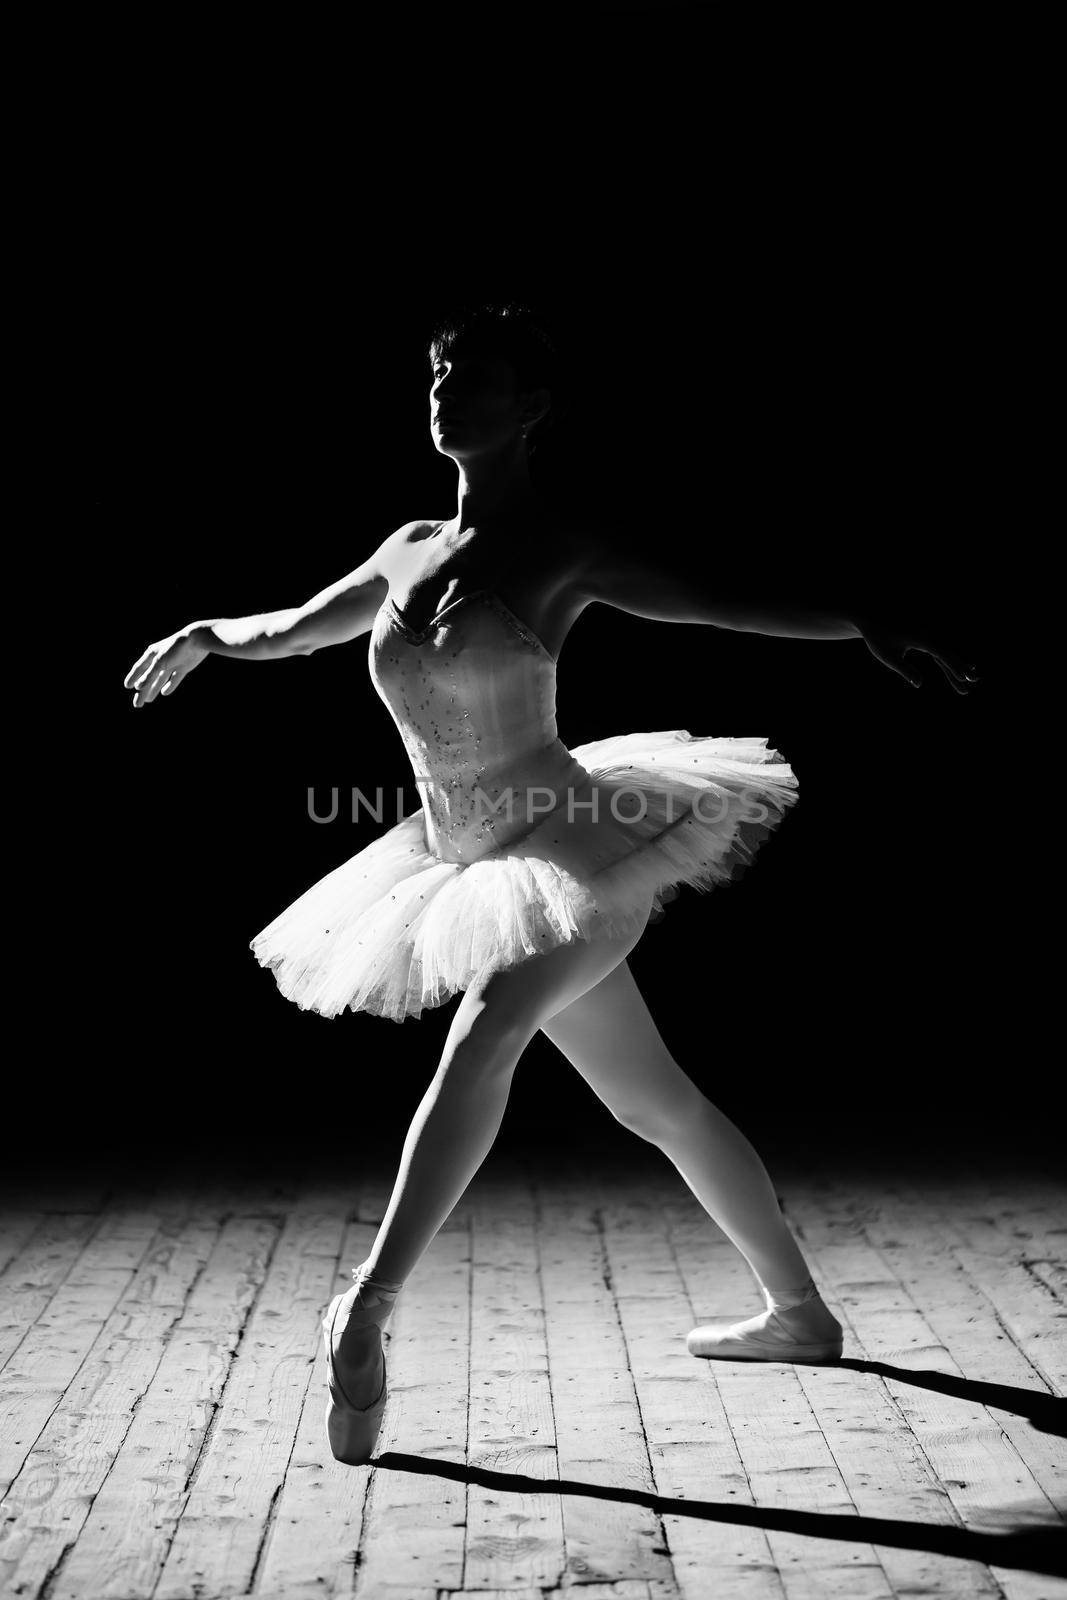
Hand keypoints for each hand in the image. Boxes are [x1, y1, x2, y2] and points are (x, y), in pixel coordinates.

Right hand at [124, 626, 208, 706]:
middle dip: (143, 691)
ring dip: (153, 689)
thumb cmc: (175, 649)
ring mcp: (172, 663)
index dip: (133, 677)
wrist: (196, 641)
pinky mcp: (183, 667)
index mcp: (152, 654)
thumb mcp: (160, 662)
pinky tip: (165, 693)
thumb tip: (139, 687)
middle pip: (149, 677)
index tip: (127, 686)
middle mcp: (160, 659)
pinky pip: (174, 679)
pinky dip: (170, 686)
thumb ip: (150, 675)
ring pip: (160, 679)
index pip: (139, 668)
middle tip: (137, 704)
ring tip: (148, 700)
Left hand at [855, 617, 979, 694]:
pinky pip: (940, 649)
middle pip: (950, 651)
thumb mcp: (888, 656)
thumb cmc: (878, 636)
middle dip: (962, 667)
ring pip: (947, 651)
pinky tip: (954, 672)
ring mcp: (928, 632)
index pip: (943, 653)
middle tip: (974, 682)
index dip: (956, 665)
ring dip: (957, 665)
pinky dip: (948, 661)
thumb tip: (919, 685)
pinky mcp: (925, 634)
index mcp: (921, 636)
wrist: (871, 615)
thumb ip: (905, 670)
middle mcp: (928, 631)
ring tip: (967, 682)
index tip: (965, 677)